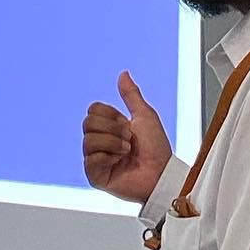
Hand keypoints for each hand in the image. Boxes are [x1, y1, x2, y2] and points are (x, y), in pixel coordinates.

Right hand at [82, 71, 172, 203]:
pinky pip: (90, 159)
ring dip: (113, 143)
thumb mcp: (145, 115)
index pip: (93, 109)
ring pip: (88, 140)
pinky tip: (118, 163)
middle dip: (113, 128)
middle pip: (88, 122)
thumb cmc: (156, 147)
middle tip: (129, 139)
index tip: (128, 124)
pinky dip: (107, 158)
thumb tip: (123, 73)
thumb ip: (131, 95)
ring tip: (126, 151)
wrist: (161, 173)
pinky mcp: (95, 176)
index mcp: (109, 127)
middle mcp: (100, 142)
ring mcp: (96, 159)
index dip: (111, 114)